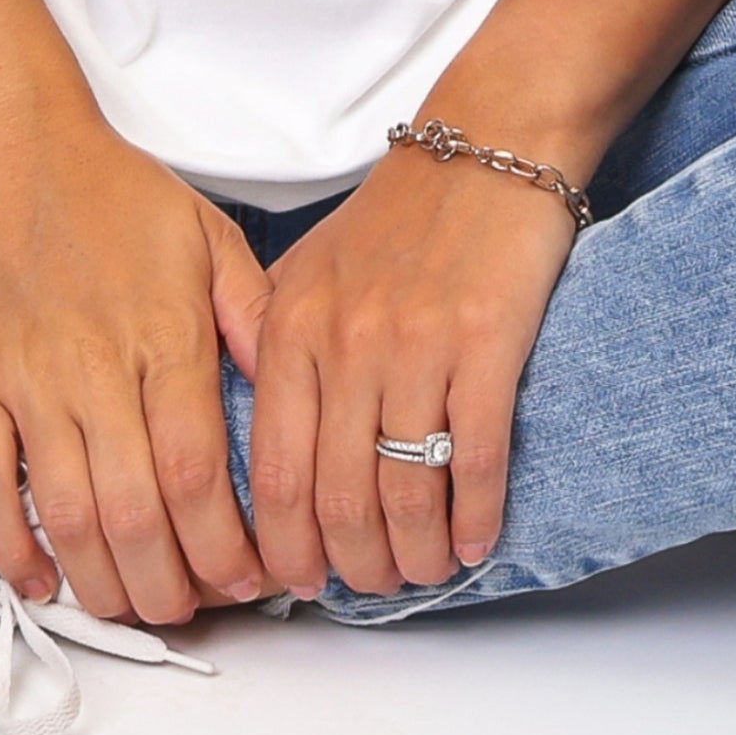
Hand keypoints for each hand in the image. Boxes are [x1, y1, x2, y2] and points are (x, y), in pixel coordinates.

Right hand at [0, 117, 273, 624]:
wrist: (11, 149)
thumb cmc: (114, 193)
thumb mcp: (210, 236)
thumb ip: (255, 315)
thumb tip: (290, 387)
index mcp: (165, 338)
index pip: (201, 474)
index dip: (226, 547)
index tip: (249, 578)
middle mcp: (97, 370)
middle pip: (138, 515)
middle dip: (173, 586)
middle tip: (197, 610)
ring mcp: (29, 383)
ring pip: (68, 516)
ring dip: (104, 583)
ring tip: (136, 608)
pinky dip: (11, 546)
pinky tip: (42, 579)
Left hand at [248, 145, 575, 596]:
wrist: (486, 145)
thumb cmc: (399, 215)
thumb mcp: (307, 269)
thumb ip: (271, 343)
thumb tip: (249, 441)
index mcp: (291, 327)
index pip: (271, 470)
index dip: (282, 546)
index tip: (296, 581)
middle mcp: (345, 341)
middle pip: (334, 498)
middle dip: (351, 569)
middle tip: (367, 589)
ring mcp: (416, 344)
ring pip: (403, 493)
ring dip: (414, 556)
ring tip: (424, 571)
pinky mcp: (485, 341)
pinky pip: (476, 458)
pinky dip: (475, 518)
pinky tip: (473, 540)